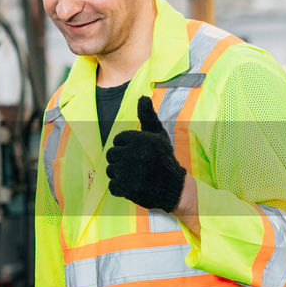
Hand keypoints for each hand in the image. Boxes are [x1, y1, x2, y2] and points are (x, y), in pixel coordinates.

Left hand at [106, 95, 186, 212]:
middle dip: (122, 161)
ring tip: (137, 176)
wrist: (175, 188)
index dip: (127, 147)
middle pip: (111, 155)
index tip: (140, 153)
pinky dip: (121, 189)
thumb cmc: (164, 158)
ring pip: (111, 170)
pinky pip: (113, 186)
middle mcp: (134, 154)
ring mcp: (129, 172)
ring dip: (121, 175)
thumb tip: (142, 96)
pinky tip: (134, 187)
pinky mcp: (127, 189)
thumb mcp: (158, 134)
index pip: (118, 140)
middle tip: (138, 166)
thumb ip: (147, 116)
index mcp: (140, 139)